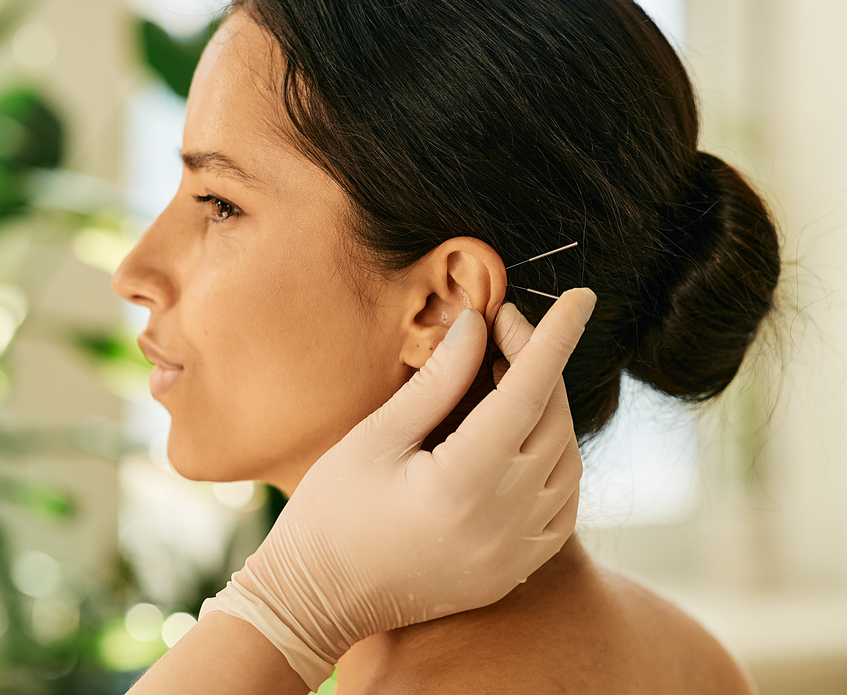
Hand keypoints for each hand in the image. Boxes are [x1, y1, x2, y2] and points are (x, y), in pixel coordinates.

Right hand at [200, 288, 595, 690]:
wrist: (318, 601)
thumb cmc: (332, 514)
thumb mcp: (375, 437)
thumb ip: (436, 382)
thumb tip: (477, 327)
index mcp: (464, 482)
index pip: (530, 391)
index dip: (556, 337)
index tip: (581, 297)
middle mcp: (504, 521)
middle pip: (553, 421)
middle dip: (539, 366)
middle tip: (501, 332)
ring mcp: (516, 553)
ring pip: (566, 462)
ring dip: (548, 412)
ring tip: (504, 381)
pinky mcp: (515, 571)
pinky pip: (562, 505)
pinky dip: (553, 461)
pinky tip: (520, 438)